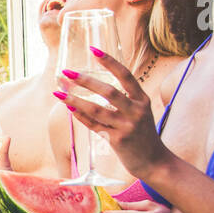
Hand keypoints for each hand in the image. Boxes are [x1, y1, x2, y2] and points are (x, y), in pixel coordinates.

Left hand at [53, 48, 171, 176]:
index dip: (109, 62)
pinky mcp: (118, 141)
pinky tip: (70, 109)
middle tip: (67, 72)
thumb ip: (123, 101)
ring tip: (59, 93)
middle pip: (108, 91)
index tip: (93, 50)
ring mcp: (127, 126)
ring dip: (75, 100)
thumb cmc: (143, 135)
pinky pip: (94, 126)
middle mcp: (136, 110)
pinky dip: (81, 117)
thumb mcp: (139, 113)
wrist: (155, 162)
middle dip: (85, 80)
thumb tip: (96, 87)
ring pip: (96, 110)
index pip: (125, 75)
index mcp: (142, 99)